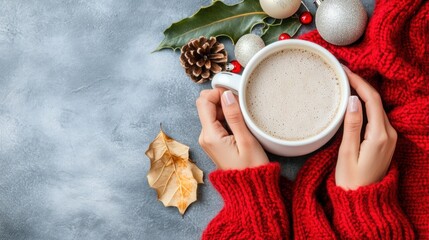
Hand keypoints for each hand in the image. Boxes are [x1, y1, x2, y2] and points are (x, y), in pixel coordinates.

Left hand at [196, 88, 268, 169]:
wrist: (249, 188)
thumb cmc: (251, 167)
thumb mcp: (246, 139)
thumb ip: (234, 115)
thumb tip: (226, 95)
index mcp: (210, 135)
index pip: (203, 102)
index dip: (217, 93)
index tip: (233, 94)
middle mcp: (205, 136)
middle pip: (206, 105)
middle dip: (222, 100)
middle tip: (240, 104)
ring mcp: (208, 139)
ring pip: (212, 113)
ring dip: (226, 109)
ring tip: (243, 117)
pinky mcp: (214, 142)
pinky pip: (217, 122)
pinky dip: (227, 118)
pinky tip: (240, 124)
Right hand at [336, 67, 397, 189]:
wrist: (363, 200)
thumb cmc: (351, 180)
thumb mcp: (347, 153)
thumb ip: (352, 125)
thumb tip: (353, 100)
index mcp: (380, 136)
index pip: (372, 100)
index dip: (359, 82)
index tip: (345, 70)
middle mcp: (389, 134)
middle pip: (376, 101)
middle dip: (360, 84)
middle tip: (343, 72)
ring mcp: (389, 138)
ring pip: (377, 108)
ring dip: (363, 93)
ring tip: (346, 82)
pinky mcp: (384, 141)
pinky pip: (376, 117)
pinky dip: (366, 105)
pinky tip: (354, 101)